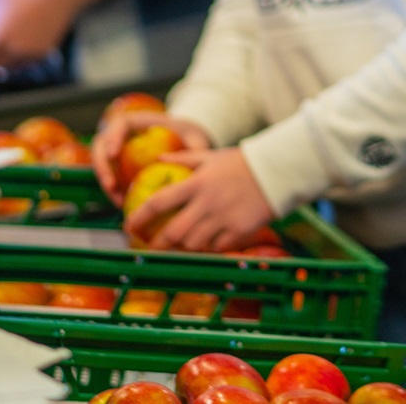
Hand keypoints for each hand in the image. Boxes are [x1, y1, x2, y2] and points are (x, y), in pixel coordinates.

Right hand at [92, 111, 210, 203]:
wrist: (185, 142)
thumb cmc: (188, 136)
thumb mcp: (194, 138)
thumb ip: (196, 147)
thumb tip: (197, 164)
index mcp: (140, 121)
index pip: (120, 123)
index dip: (112, 137)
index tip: (113, 154)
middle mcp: (124, 133)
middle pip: (102, 145)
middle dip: (102, 166)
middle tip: (111, 185)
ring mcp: (119, 150)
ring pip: (102, 164)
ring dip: (105, 183)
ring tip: (118, 201)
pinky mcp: (118, 166)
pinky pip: (110, 176)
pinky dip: (113, 190)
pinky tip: (123, 205)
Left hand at [124, 146, 275, 252]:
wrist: (276, 171)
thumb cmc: (242, 162)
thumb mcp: (210, 155)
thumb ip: (183, 157)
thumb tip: (158, 159)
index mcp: (197, 183)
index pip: (159, 202)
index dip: (140, 217)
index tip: (129, 226)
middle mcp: (206, 203)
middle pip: (173, 233)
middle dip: (158, 244)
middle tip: (152, 246)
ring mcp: (222, 220)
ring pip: (193, 244)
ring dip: (183, 247)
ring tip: (179, 245)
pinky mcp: (238, 232)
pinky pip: (215, 248)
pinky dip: (207, 249)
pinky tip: (205, 245)